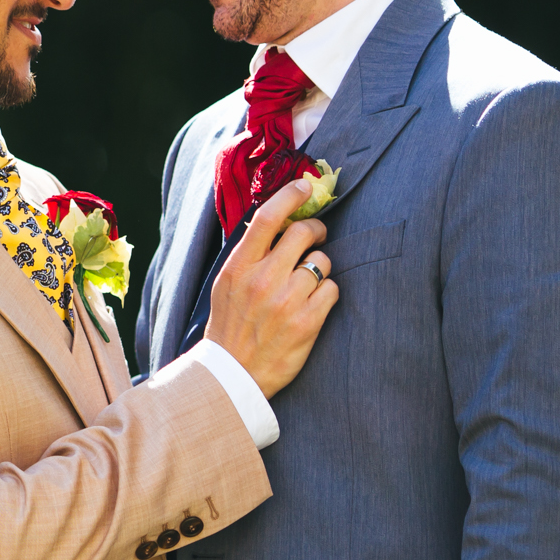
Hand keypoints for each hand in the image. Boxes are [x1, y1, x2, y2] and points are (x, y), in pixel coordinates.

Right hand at [203, 177, 338, 397]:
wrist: (233, 373)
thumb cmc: (230, 323)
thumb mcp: (226, 283)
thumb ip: (248, 254)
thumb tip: (274, 221)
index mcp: (239, 266)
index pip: (269, 218)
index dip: (290, 195)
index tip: (303, 186)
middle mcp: (263, 279)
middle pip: (303, 233)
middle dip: (315, 231)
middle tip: (316, 237)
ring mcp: (287, 301)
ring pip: (322, 262)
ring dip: (320, 268)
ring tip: (307, 283)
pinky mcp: (308, 323)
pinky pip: (332, 290)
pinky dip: (327, 293)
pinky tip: (313, 303)